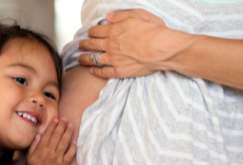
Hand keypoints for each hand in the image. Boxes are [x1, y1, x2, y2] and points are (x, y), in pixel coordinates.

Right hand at [26, 117, 75, 164]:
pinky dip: (73, 147)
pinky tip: (75, 141)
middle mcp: (50, 151)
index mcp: (41, 148)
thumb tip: (39, 134)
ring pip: (65, 142)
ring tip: (71, 125)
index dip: (53, 125)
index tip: (56, 119)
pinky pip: (70, 154)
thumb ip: (34, 144)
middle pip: (57, 136)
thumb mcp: (29, 155)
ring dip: (68, 133)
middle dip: (62, 126)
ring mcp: (58, 158)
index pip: (48, 134)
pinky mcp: (64, 164)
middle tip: (65, 119)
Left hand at [78, 9, 194, 78]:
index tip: (89, 33)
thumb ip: (121, 15)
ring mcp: (113, 59)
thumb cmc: (154, 31)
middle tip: (81, 45)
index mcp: (114, 31)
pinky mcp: (119, 71)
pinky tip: (92, 71)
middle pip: (91, 45)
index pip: (96, 31)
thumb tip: (108, 17)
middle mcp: (110, 45)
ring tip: (80, 59)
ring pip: (93, 59)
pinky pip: (103, 72)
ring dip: (85, 58)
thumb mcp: (138, 14)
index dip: (91, 31)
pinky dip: (95, 71)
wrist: (162, 49)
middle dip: (84, 44)